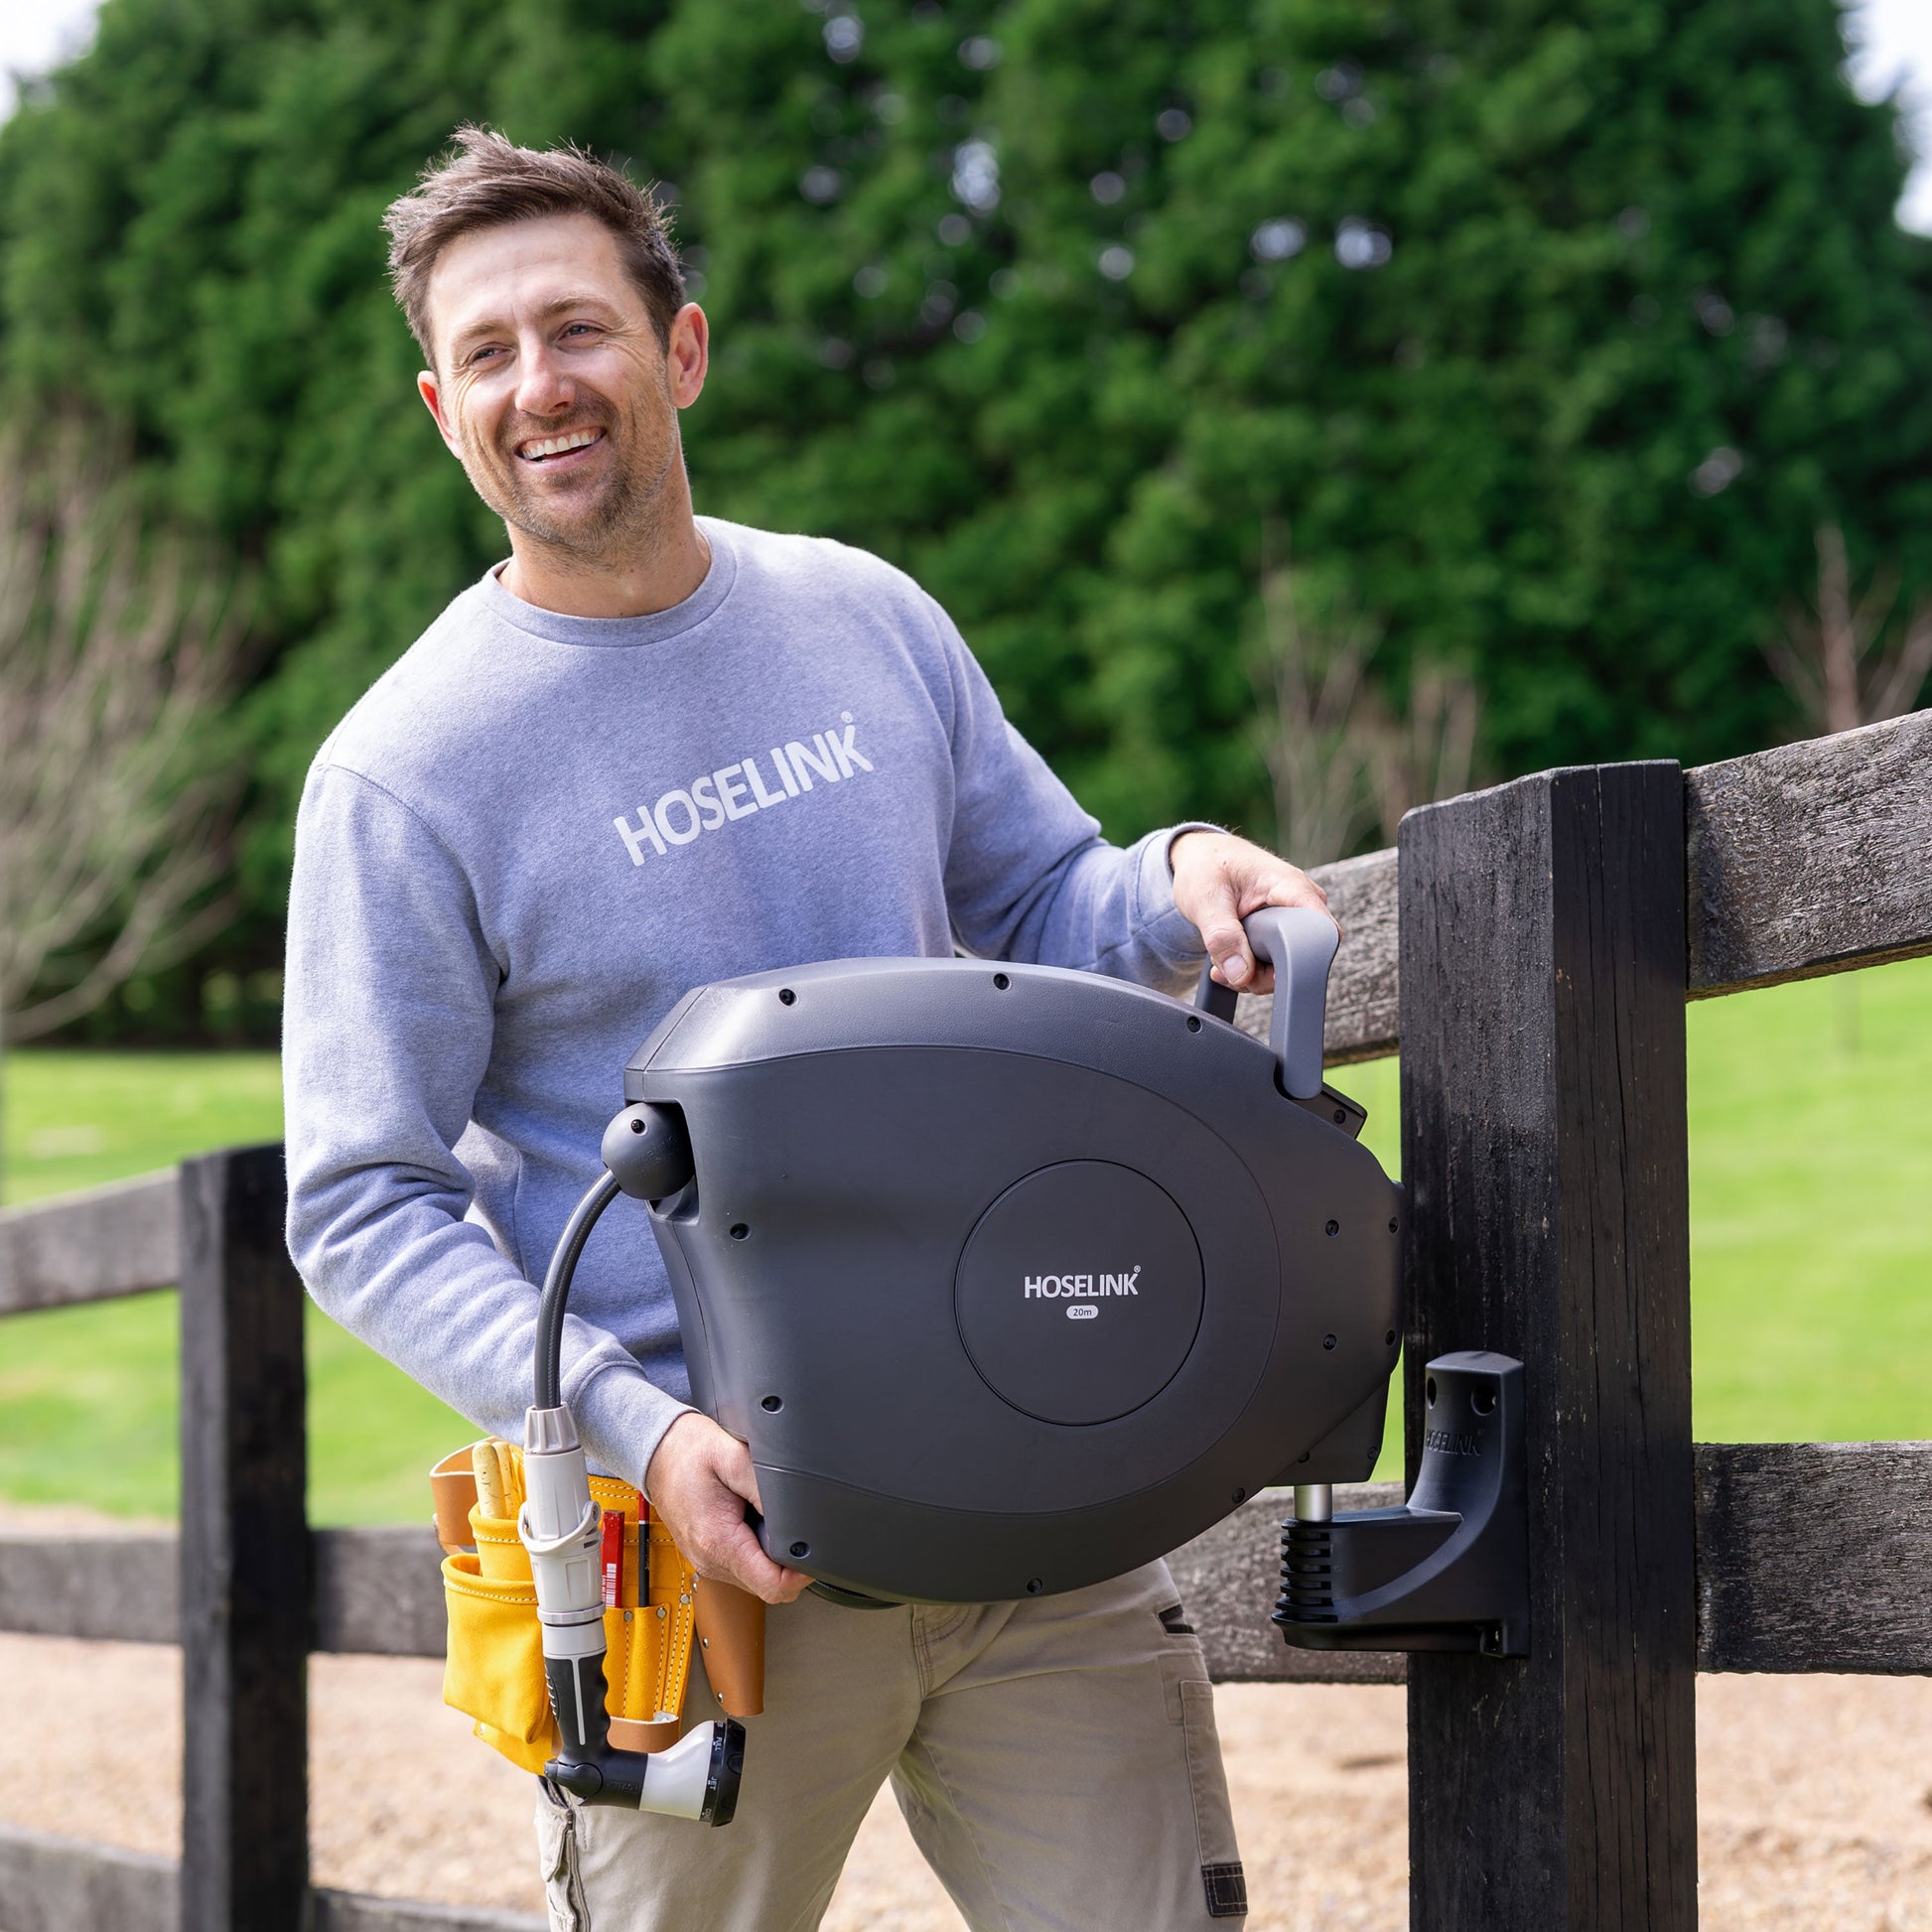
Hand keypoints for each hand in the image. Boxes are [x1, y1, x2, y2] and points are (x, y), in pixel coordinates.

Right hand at [644, 1411, 810, 1604]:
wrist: (657, 1452)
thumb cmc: (688, 1451)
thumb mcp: (734, 1456)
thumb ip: (768, 1487)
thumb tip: (795, 1514)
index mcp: (718, 1542)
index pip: (774, 1587)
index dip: (802, 1574)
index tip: (813, 1551)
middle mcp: (711, 1562)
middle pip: (770, 1586)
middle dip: (790, 1563)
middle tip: (793, 1526)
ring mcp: (708, 1563)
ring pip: (758, 1580)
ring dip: (773, 1557)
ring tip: (769, 1519)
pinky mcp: (709, 1557)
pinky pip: (744, 1568)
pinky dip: (757, 1552)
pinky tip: (754, 1522)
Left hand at [1169, 830, 1336, 996]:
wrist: (1200, 861)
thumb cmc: (1206, 867)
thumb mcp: (1206, 899)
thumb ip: (1222, 936)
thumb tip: (1241, 975)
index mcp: (1291, 886)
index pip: (1321, 932)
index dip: (1300, 961)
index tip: (1264, 973)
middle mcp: (1301, 903)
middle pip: (1301, 958)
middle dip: (1261, 974)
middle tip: (1224, 965)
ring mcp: (1294, 920)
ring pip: (1285, 967)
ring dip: (1250, 974)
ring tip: (1220, 958)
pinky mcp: (1283, 932)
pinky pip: (1274, 964)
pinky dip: (1248, 970)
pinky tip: (1225, 962)